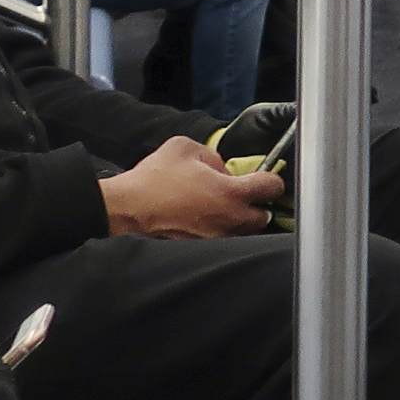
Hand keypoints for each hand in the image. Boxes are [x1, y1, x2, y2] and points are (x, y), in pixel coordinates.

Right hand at [101, 135, 284, 237]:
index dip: (271, 180)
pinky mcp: (203, 251)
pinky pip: (221, 240)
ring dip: (237, 220)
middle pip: (263, 216)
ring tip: (216, 209)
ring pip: (242, 231)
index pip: (273, 187)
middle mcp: (231, 220)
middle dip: (255, 205)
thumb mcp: (185, 148)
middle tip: (238, 195)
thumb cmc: (154, 179)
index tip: (263, 178)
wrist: (126, 210)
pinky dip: (217, 231)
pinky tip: (200, 221)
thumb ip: (213, 156)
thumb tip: (222, 169)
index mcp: (232, 193)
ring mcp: (218, 239)